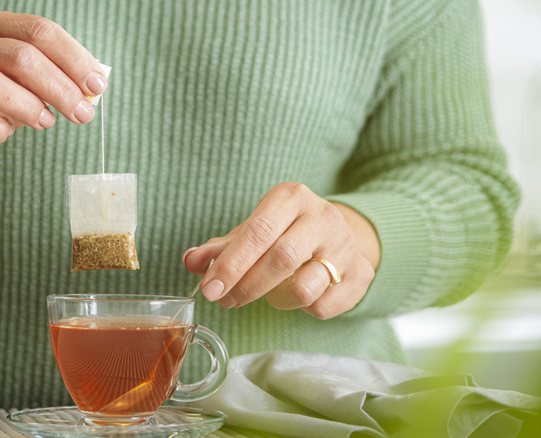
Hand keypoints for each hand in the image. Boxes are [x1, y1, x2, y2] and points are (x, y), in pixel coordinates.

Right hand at [0, 11, 106, 222]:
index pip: (39, 31)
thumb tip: (93, 87)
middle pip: (21, 56)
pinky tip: (6, 133)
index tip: (97, 86)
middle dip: (61, 88)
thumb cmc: (1, 100)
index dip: (74, 59)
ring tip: (47, 122)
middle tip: (83, 114)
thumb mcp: (29, 81)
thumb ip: (57, 76)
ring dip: (29, 107)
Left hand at [182, 182, 379, 318]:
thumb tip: (191, 261)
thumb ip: (220, 248)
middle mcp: (323, 217)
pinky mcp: (361, 274)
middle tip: (225, 300)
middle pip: (281, 259)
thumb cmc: (285, 232)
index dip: (231, 263)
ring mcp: (346, 246)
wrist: (339, 234)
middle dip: (246, 286)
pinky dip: (302, 310)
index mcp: (291, 198)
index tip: (210, 288)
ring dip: (275, 301)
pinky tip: (297, 296)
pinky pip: (323, 306)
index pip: (258, 231)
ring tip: (267, 294)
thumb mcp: (252, 231)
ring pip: (303, 288)